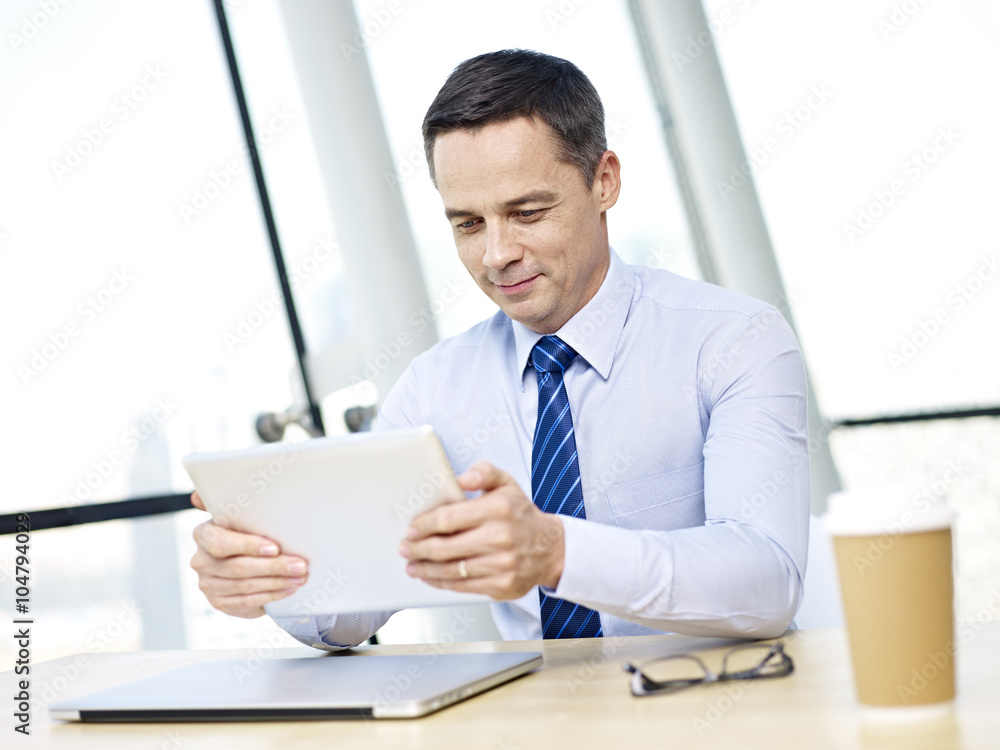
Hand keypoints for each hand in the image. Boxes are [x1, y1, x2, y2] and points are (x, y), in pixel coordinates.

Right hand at [189, 491, 307, 617]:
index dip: (248, 546)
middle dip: (274, 566)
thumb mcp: (241, 514)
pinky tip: (289, 588)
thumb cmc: (246, 531)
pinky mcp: (219, 602)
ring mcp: (208, 584)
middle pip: (238, 567)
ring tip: (301, 576)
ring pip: (246, 586)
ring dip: (278, 582)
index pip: (220, 542)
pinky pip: (248, 602)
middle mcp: (201, 561)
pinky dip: (272, 595)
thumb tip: (198, 495)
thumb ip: (228, 501)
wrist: (243, 560)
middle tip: (300, 565)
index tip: (274, 547)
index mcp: (203, 534)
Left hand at [398, 462, 564, 599]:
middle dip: (418, 549)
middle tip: (405, 548)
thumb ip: (483, 473)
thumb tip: (461, 478)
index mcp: (498, 509)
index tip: (412, 528)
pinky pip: (463, 586)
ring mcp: (502, 565)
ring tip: (412, 564)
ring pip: (451, 570)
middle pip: (446, 548)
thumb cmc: (520, 515)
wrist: (550, 548)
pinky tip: (431, 576)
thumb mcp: (506, 484)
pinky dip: (442, 582)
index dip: (424, 525)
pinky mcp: (502, 586)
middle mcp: (500, 537)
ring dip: (425, 569)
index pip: (449, 518)